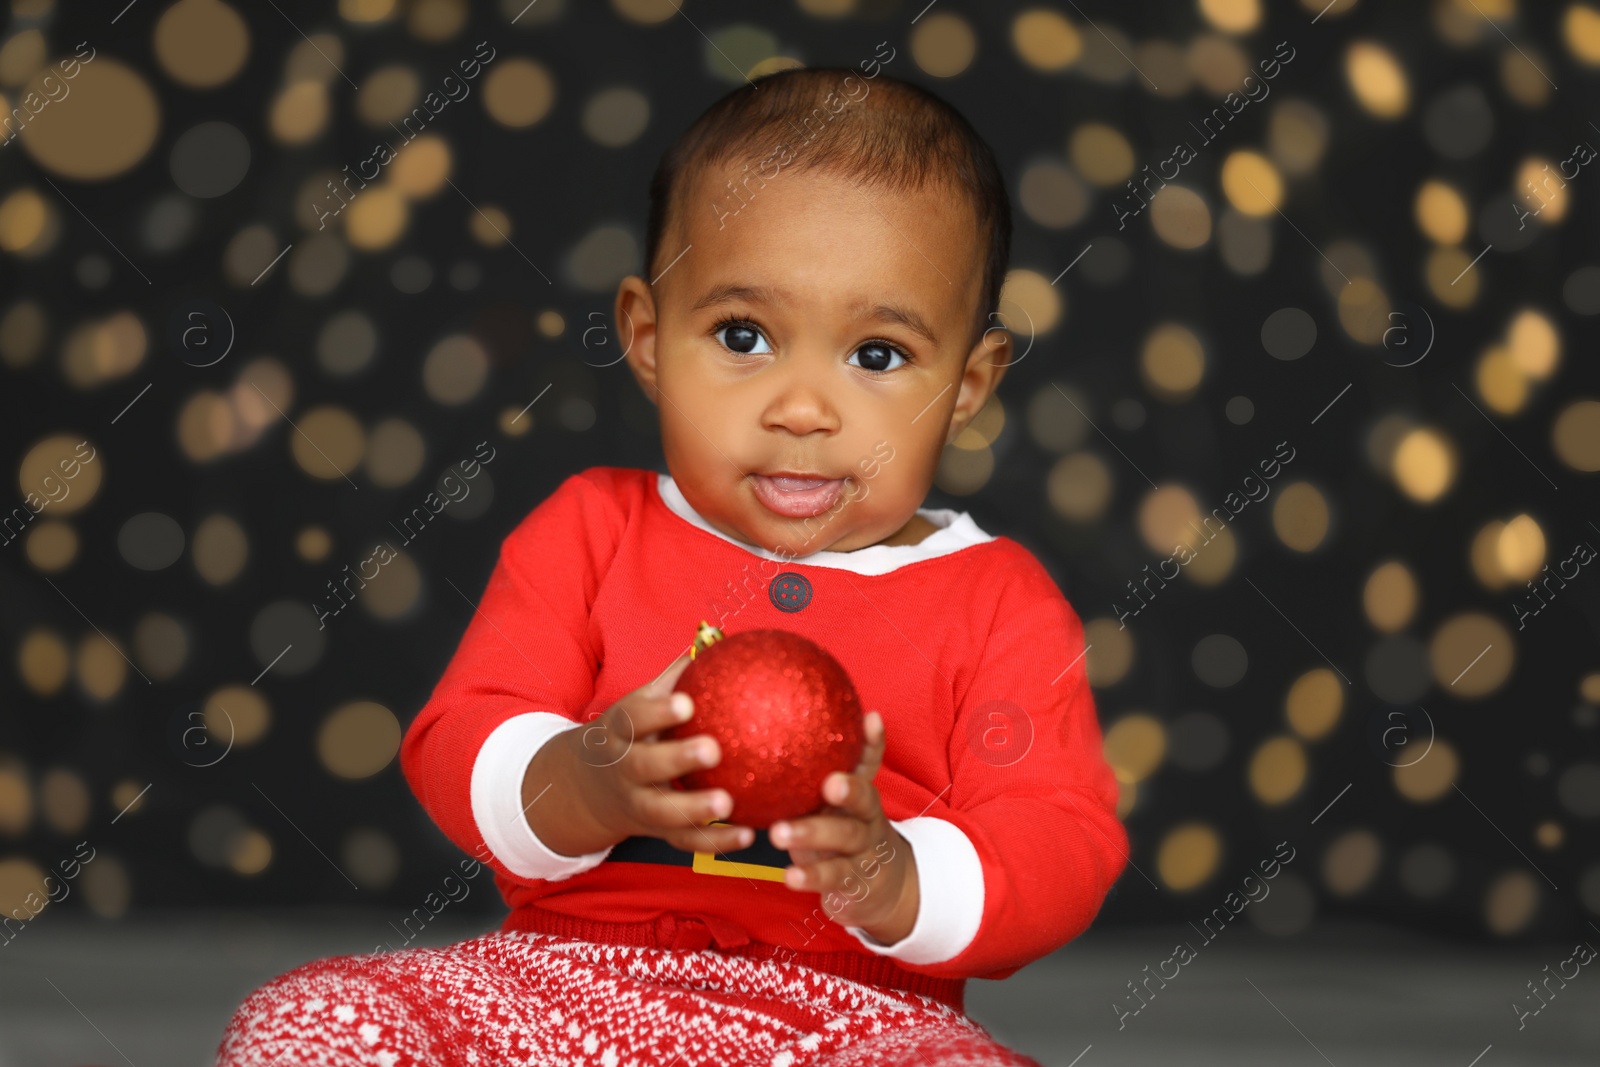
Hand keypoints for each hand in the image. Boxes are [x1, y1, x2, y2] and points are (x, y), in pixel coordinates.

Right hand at [526, 650, 755, 857]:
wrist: (587, 787)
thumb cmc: (631, 733)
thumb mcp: (640, 704)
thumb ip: (676, 677)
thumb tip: (720, 638)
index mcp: (619, 731)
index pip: (631, 718)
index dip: (657, 711)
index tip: (687, 703)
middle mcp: (623, 768)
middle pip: (643, 766)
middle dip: (675, 759)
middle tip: (712, 749)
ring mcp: (637, 803)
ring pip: (661, 811)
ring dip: (695, 810)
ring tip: (729, 803)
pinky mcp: (654, 830)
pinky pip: (683, 841)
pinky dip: (714, 841)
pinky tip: (748, 835)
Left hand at [768, 711, 918, 944]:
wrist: (881, 886)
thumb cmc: (844, 831)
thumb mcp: (837, 804)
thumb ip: (815, 771)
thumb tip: (777, 724)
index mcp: (861, 795)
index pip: (870, 763)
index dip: (873, 742)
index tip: (870, 720)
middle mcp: (868, 819)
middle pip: (864, 801)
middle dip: (849, 790)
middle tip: (828, 784)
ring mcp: (864, 852)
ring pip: (845, 840)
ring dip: (813, 835)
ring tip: (779, 834)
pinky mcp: (853, 883)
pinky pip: (832, 878)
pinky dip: (811, 877)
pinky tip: (788, 875)